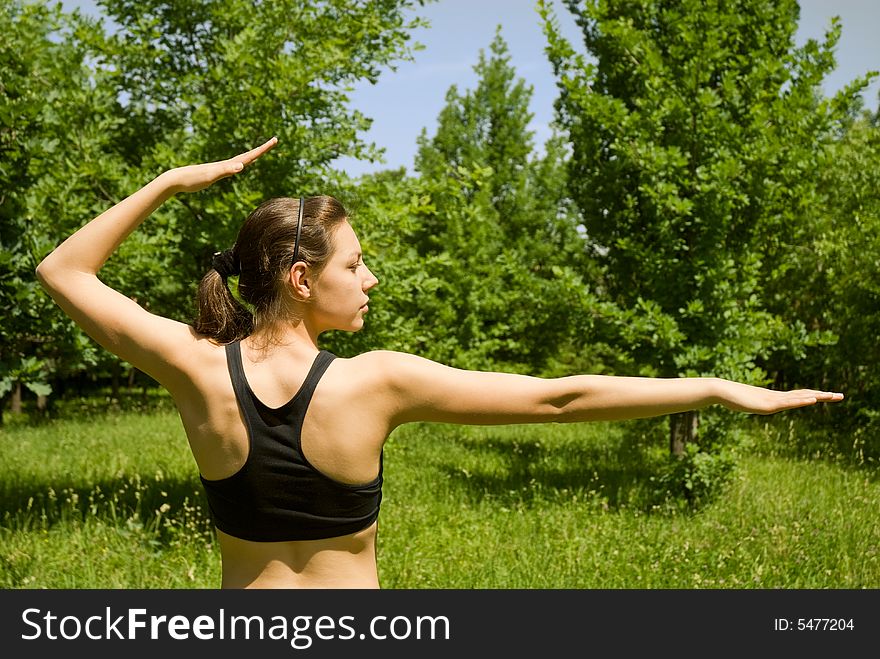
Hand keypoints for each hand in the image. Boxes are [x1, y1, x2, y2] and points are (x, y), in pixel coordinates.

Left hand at [164, 137, 277, 193]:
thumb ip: (226, 170)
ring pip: (240, 160)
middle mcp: (225, 164)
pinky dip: (240, 164)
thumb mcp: (211, 176)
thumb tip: (242, 166)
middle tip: (273, 141)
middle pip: (248, 155)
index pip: (250, 155)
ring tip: (260, 152)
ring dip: (252, 155)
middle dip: (261, 149)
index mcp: (227, 164)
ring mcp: (220, 168)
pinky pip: (232, 167)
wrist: (175, 180)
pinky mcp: (214, 172)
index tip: (274, 140)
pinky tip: (239, 166)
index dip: (263, 149)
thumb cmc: (192, 179)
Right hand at [718, 380, 843, 414]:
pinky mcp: (769, 403)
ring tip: (834, 396)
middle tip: (841, 396)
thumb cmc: (728, 397)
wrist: (720, 390)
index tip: (825, 396)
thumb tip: (742, 403)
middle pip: (804, 395)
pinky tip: (813, 400)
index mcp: (772, 398)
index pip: (797, 396)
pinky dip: (803, 400)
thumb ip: (746, 403)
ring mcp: (773, 399)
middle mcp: (776, 397)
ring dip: (818, 397)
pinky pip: (789, 402)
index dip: (812, 396)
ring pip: (800, 397)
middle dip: (823, 396)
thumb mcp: (742, 403)